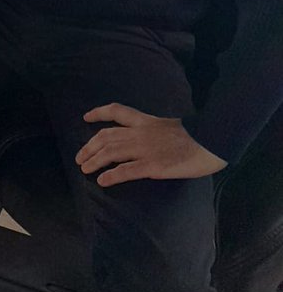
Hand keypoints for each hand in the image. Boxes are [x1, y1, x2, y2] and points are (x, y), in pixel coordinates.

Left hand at [76, 102, 226, 186]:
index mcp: (146, 120)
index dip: (99, 113)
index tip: (86, 117)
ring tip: (85, 169)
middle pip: (107, 136)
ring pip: (111, 152)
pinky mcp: (152, 166)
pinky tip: (102, 181)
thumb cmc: (197, 136)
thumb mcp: (170, 126)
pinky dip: (111, 175)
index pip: (116, 111)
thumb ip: (155, 132)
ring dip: (95, 160)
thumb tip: (149, 140)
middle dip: (89, 146)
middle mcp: (140, 132)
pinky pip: (126, 170)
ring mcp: (145, 149)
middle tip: (80, 156)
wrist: (211, 140)